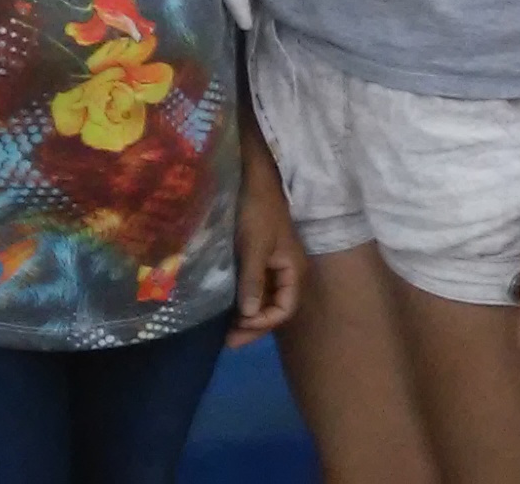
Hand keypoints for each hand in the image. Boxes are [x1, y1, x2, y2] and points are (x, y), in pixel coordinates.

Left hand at [227, 141, 305, 347]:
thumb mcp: (254, 246)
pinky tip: (228, 308)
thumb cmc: (258, 211)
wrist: (256, 179)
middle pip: (275, 309)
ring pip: (265, 300)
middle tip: (228, 341)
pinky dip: (245, 301)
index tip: (237, 328)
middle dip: (254, 326)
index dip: (262, 323)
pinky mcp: (262, 259)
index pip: (284, 309)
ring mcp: (275, 267)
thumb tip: (250, 316)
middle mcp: (288, 273)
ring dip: (248, 316)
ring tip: (226, 331)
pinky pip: (257, 288)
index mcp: (293, 271)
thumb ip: (253, 281)